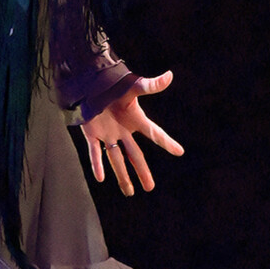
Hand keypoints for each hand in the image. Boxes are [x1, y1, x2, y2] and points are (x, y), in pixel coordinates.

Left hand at [81, 71, 183, 195]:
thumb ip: (151, 85)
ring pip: (117, 159)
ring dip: (122, 175)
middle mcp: (123, 130)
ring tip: (129, 192)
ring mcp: (108, 133)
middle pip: (135, 155)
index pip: (155, 133)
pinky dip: (98, 164)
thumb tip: (170, 75)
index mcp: (135, 118)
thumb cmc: (112, 82)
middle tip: (150, 188)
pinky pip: (95, 152)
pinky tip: (100, 178)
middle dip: (142, 171)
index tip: (180, 152)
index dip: (167, 142)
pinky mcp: (92, 133)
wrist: (89, 80)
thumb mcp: (133, 86)